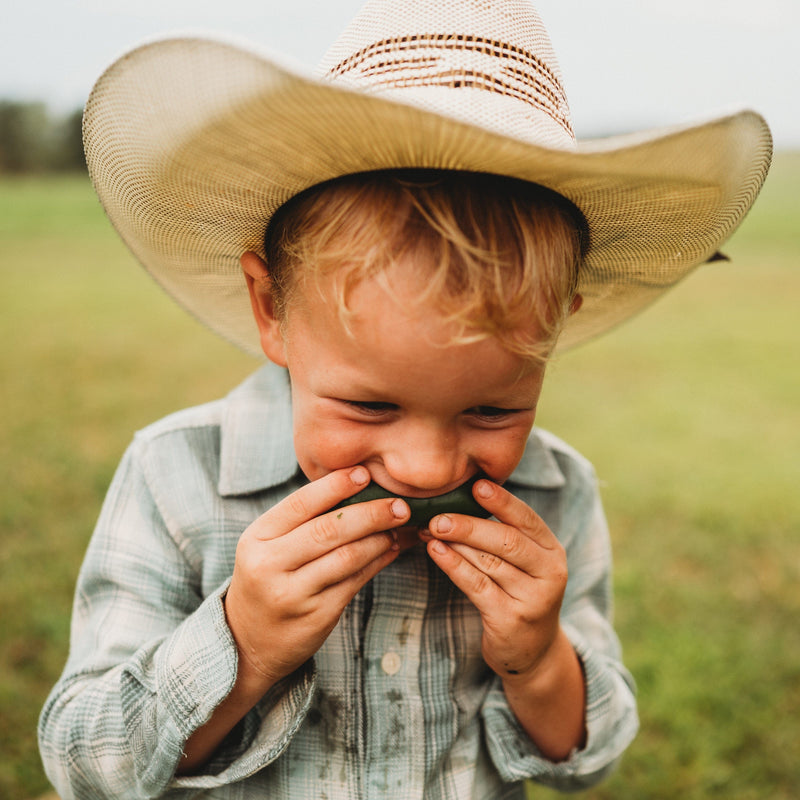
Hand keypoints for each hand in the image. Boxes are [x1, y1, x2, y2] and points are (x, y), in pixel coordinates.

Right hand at [224, 466, 410, 687]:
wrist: (249, 640)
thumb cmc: (268, 578)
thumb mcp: (268, 545)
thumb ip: (302, 519)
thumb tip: (356, 485)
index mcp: (257, 538)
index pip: (301, 503)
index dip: (336, 485)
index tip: (365, 473)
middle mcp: (270, 565)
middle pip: (328, 530)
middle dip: (370, 513)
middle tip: (399, 504)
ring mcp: (293, 594)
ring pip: (346, 557)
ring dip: (379, 539)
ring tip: (397, 527)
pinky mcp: (316, 616)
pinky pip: (355, 582)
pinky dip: (377, 562)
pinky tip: (390, 550)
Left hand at [424, 478, 567, 679]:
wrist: (532, 652)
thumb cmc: (518, 594)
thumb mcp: (524, 564)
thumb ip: (504, 535)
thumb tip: (460, 502)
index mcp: (552, 551)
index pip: (527, 519)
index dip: (502, 501)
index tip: (476, 485)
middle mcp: (549, 573)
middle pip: (507, 541)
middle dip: (469, 525)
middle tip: (438, 515)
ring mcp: (532, 599)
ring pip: (489, 562)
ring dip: (456, 543)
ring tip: (430, 530)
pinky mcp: (510, 619)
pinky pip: (477, 585)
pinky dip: (454, 565)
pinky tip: (436, 552)